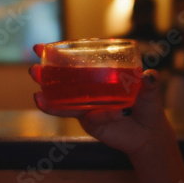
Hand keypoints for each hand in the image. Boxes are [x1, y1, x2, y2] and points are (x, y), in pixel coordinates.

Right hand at [29, 44, 173, 156]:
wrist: (149, 134)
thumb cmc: (147, 107)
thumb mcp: (150, 92)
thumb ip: (150, 84)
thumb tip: (150, 76)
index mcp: (98, 75)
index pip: (75, 62)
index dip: (57, 54)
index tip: (39, 48)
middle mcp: (88, 90)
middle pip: (62, 80)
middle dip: (45, 75)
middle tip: (34, 70)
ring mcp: (86, 107)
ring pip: (63, 102)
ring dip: (49, 98)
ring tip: (37, 95)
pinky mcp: (90, 123)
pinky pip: (84, 117)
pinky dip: (77, 115)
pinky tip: (78, 112)